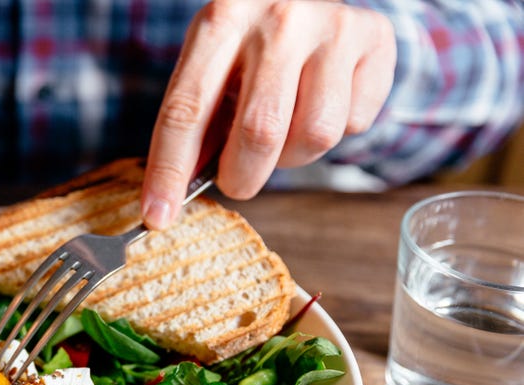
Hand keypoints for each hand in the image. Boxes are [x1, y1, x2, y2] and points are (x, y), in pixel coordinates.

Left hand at [141, 0, 395, 227]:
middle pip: (260, 132)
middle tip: (236, 180)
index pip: (187, 110)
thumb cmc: (250, 39)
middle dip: (242, 177)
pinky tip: (321, 101)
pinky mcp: (373, 38)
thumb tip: (168, 197)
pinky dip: (337, 130)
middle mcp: (279, 19)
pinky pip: (355, 123)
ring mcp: (332, 27)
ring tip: (284, 133)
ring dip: (293, 158)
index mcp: (221, 20)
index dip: (170, 171)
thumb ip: (194, 122)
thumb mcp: (210, 62)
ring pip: (315, 135)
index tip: (158, 216)